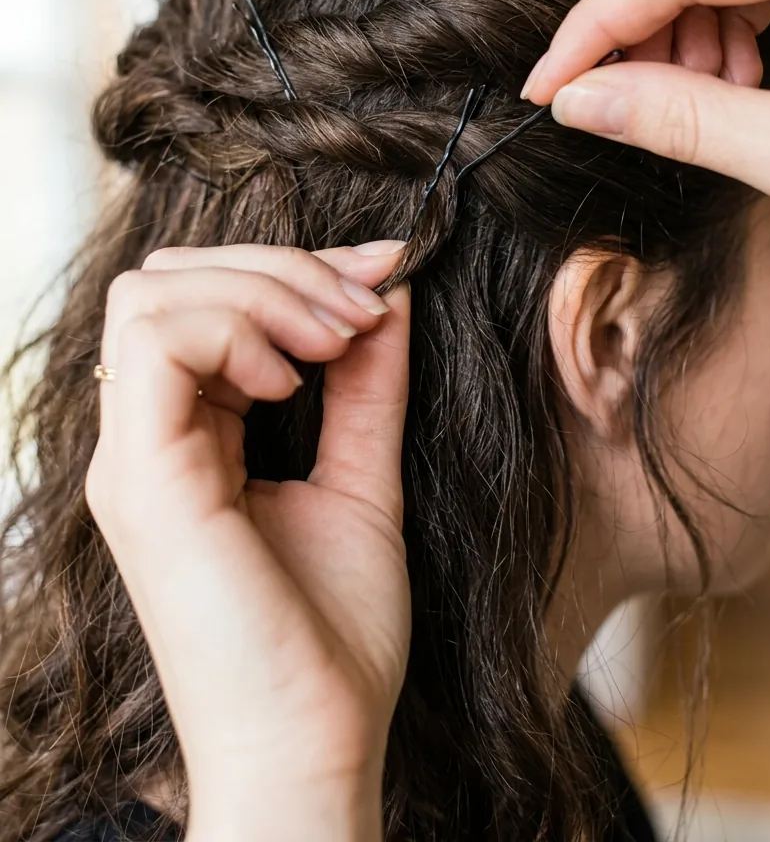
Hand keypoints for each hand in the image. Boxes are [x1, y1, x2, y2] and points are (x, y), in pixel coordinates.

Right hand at [85, 241, 410, 841]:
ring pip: (150, 296)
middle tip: (360, 305)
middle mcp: (142, 444)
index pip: (198, 303)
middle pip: (163, 282)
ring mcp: (133, 461)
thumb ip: (366, 387)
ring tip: (336, 341)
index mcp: (183, 444)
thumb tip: (390, 294)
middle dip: (274, 267)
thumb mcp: (361, 480)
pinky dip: (235, 332)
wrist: (318, 750)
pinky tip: (294, 378)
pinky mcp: (145, 483)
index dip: (292, 270)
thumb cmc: (332, 641)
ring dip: (260, 292)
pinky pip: (156, 346)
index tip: (385, 274)